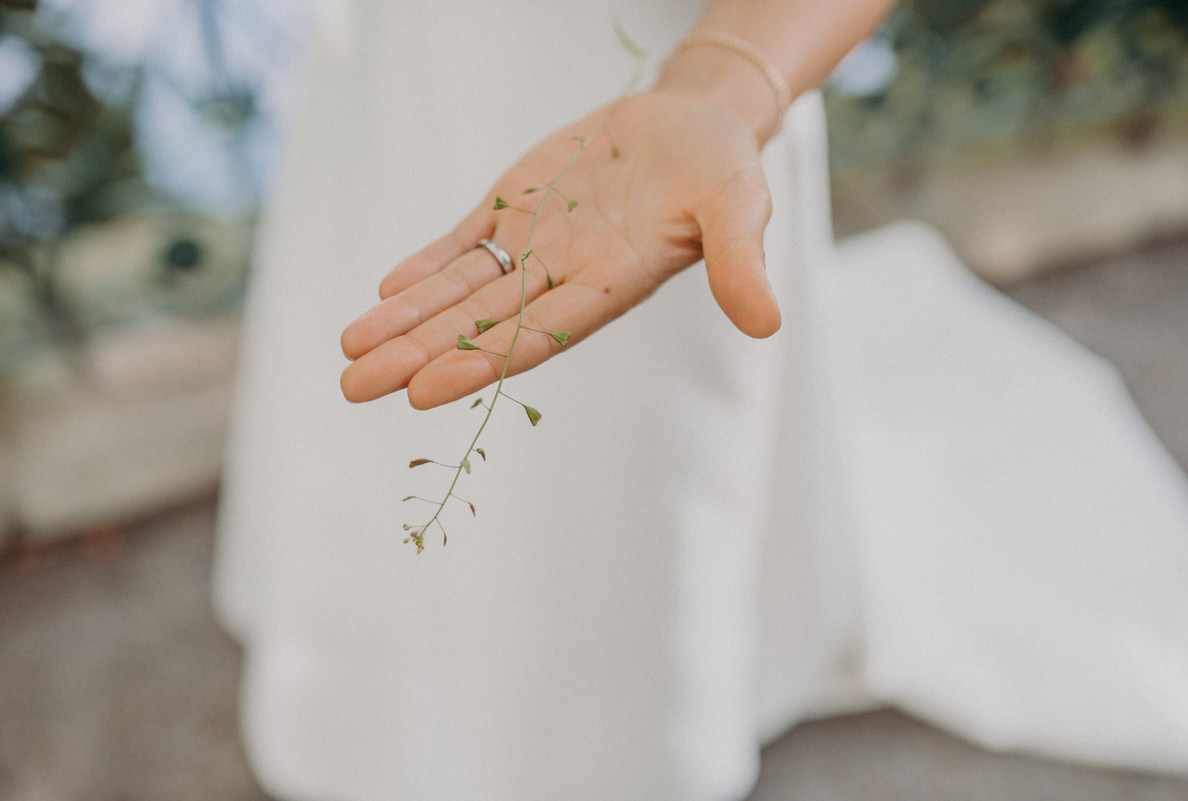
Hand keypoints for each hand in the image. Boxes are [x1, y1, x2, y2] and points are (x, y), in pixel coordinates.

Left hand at [339, 90, 780, 408]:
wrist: (692, 120)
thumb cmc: (722, 167)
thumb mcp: (739, 204)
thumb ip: (741, 262)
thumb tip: (767, 324)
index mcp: (610, 285)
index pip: (536, 334)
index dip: (480, 361)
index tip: (423, 390)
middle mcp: (563, 275)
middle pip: (479, 323)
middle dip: (416, 353)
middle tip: (353, 387)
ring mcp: (536, 242)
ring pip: (460, 289)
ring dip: (405, 318)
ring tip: (348, 351)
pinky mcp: (517, 206)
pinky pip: (464, 242)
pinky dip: (427, 265)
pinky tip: (385, 290)